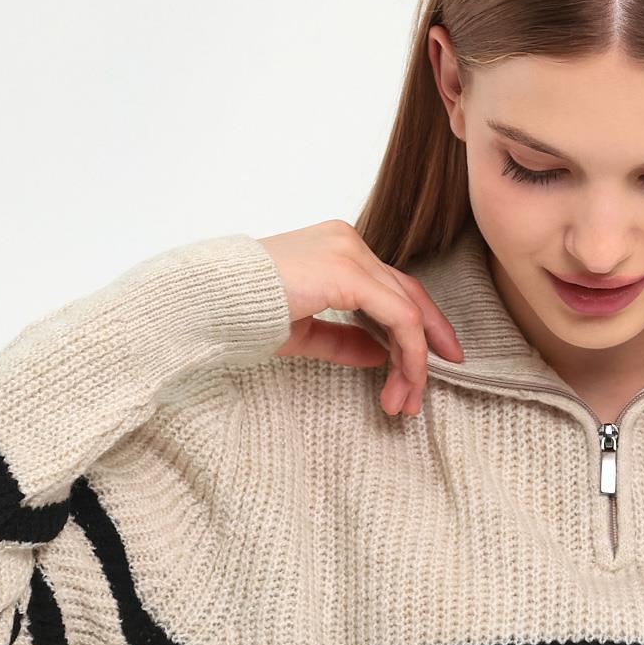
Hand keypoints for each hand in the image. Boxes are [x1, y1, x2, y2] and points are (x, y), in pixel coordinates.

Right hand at [256, 219, 463, 415]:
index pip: (391, 287)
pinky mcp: (350, 271)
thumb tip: (381, 354)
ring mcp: (351, 252)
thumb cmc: (243, 313)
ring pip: (407, 311)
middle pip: (407, 296)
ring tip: (405, 402)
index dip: (418, 325)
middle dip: (422, 350)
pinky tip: (405, 381)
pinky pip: (399, 317)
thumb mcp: (304, 331)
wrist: (212, 300)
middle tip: (423, 391)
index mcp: (336, 249)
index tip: (431, 362)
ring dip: (412, 363)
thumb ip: (344, 339)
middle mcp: (349, 242)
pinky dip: (409, 352)